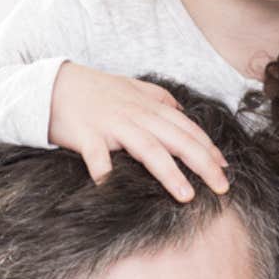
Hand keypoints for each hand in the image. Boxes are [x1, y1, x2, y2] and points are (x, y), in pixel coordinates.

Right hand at [49, 62, 228, 201]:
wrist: (53, 83)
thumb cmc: (95, 89)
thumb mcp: (132, 87)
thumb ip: (159, 97)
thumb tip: (181, 108)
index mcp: (149, 107)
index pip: (187, 128)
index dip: (209, 148)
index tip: (225, 168)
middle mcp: (137, 115)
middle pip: (177, 140)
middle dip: (204, 164)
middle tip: (222, 187)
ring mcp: (112, 125)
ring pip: (148, 149)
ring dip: (169, 173)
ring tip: (187, 195)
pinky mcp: (86, 134)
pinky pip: (97, 154)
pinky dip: (103, 170)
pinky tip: (109, 186)